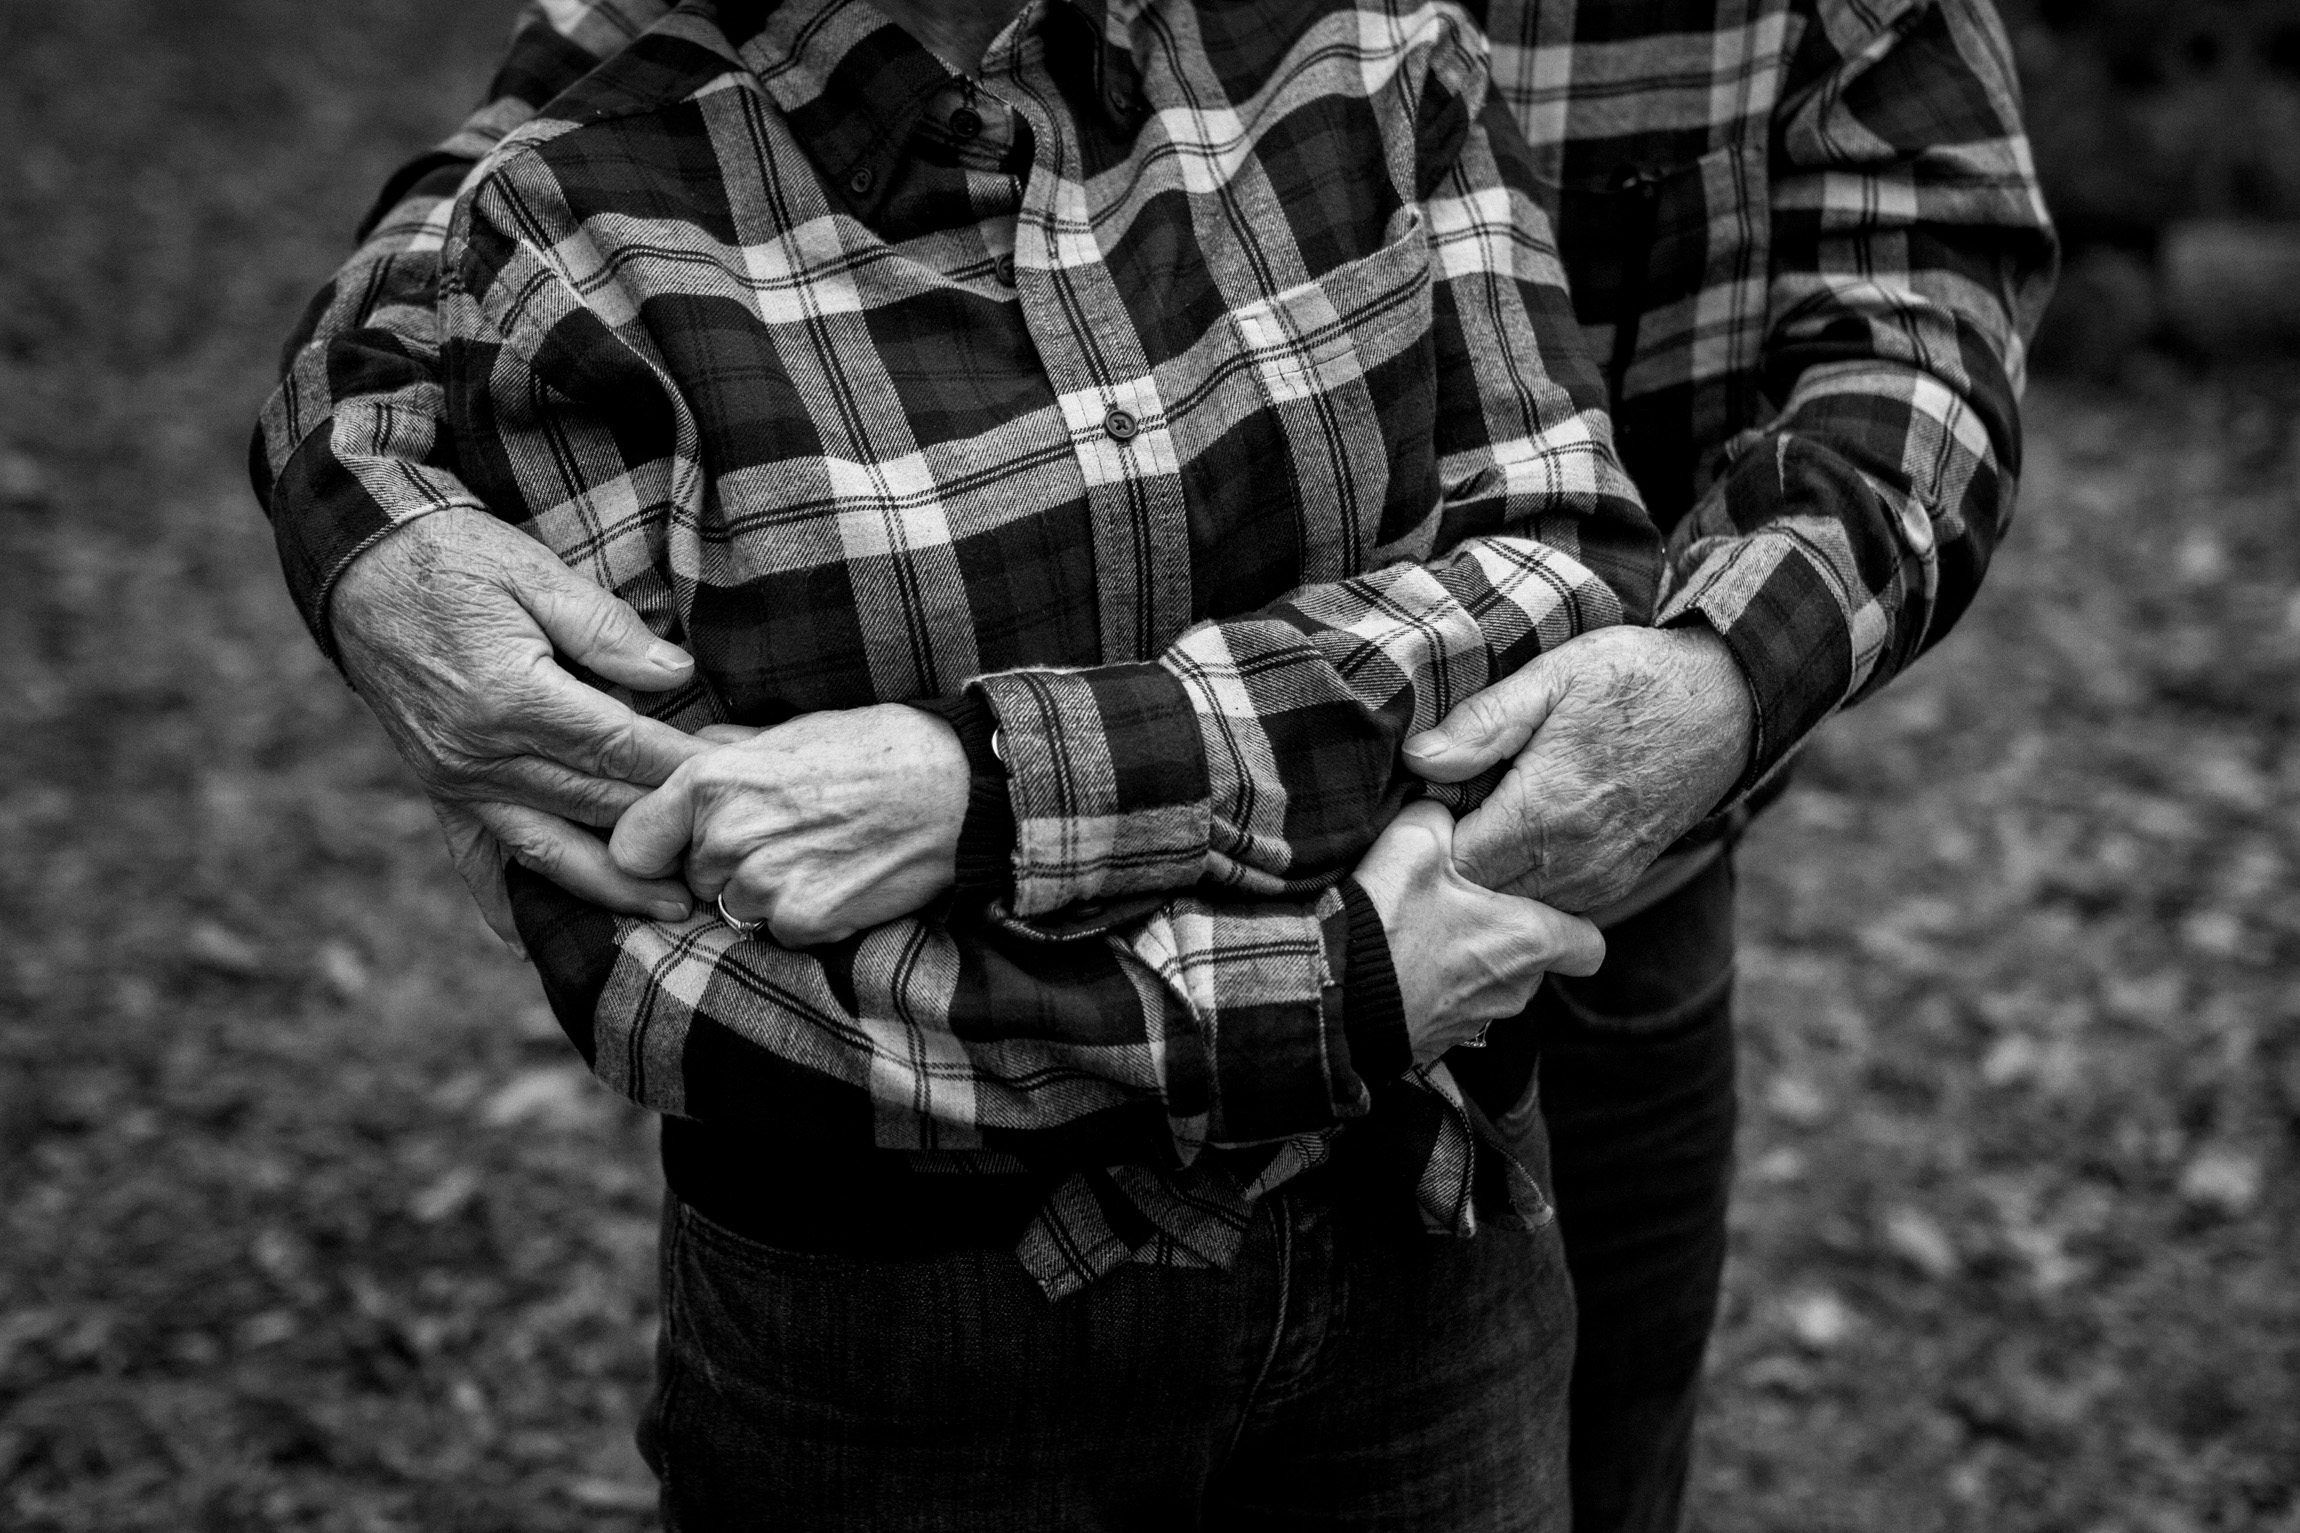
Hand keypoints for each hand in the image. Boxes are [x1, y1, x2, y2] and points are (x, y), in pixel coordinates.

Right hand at [331, 507, 710, 947]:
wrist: (360, 567)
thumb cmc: (456, 559)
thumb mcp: (536, 572)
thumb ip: (607, 630)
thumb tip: (678, 675)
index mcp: (512, 698)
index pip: (620, 750)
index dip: (682, 771)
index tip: (735, 788)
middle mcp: (480, 754)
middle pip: (595, 805)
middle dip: (665, 831)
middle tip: (729, 855)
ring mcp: (455, 779)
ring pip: (547, 849)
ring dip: (611, 886)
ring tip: (671, 911)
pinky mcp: (438, 788)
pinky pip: (474, 858)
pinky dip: (504, 901)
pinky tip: (533, 941)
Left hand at [609, 705, 971, 946]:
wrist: (956, 790)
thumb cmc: (874, 749)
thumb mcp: (788, 731)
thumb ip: (722, 751)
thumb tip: (680, 756)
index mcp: (709, 782)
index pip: (631, 843)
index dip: (653, 848)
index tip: (677, 848)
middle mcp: (725, 837)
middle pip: (689, 878)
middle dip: (723, 866)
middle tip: (784, 836)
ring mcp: (763, 886)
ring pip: (734, 908)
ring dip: (765, 894)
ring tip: (818, 854)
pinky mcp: (803, 922)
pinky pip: (778, 933)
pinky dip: (805, 916)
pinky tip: (840, 879)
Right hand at [1354, 802, 1604, 1063]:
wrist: (1333, 998)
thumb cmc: (1386, 923)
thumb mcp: (1413, 842)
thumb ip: (1444, 813)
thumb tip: (1447, 802)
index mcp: (1527, 941)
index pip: (1590, 945)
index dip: (1572, 921)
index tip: (1539, 901)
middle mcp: (1516, 989)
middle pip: (1537, 961)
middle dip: (1510, 934)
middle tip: (1468, 905)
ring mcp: (1479, 1022)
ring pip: (1497, 985)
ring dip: (1473, 961)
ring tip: (1428, 931)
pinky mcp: (1440, 1042)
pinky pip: (1457, 1007)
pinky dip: (1441, 986)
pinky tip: (1405, 961)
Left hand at [1400, 626, 1753, 911]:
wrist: (1728, 704)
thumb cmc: (1634, 680)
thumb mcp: (1553, 677)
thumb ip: (1483, 723)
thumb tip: (1419, 759)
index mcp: (1546, 812)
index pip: (1453, 860)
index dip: (1427, 834)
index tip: (1423, 798)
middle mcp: (1574, 860)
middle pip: (1479, 892)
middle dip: (1451, 861)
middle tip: (1445, 810)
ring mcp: (1599, 878)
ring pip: (1515, 904)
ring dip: (1489, 873)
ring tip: (1481, 818)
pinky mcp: (1617, 881)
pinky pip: (1552, 902)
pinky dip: (1526, 879)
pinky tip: (1519, 834)